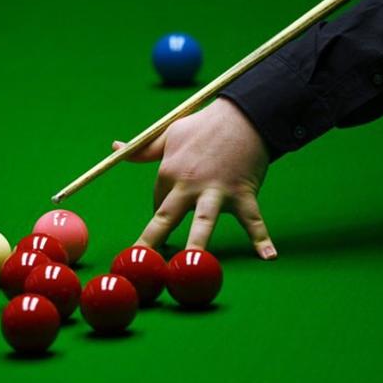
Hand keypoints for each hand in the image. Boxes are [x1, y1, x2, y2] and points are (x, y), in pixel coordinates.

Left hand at [113, 97, 277, 259]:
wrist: (244, 115)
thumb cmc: (204, 125)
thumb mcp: (168, 133)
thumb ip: (141, 149)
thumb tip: (114, 148)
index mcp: (169, 172)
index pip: (159, 203)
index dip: (164, 213)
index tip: (171, 217)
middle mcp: (189, 184)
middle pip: (166, 218)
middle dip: (151, 242)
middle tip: (141, 266)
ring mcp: (217, 191)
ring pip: (203, 223)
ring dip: (197, 245)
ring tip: (192, 267)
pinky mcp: (243, 194)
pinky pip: (253, 219)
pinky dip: (262, 237)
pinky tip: (268, 256)